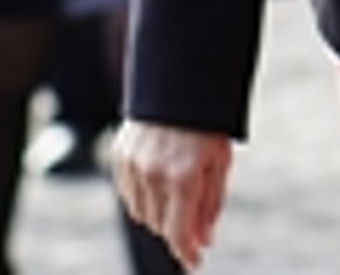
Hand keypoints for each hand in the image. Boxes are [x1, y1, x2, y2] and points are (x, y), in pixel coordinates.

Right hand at [113, 120, 234, 267]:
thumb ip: (211, 204)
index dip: (187, 253)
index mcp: (183, 178)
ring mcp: (132, 167)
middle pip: (161, 226)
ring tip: (179, 195)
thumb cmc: (207, 124)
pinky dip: (144, 198)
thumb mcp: (221, 162)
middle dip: (179, 230)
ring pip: (142, 214)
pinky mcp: (119, 158)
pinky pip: (129, 195)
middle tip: (195, 224)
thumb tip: (205, 241)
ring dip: (160, 215)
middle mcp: (153, 176)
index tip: (194, 263)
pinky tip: (160, 184)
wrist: (179, 83)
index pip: (179, 234)